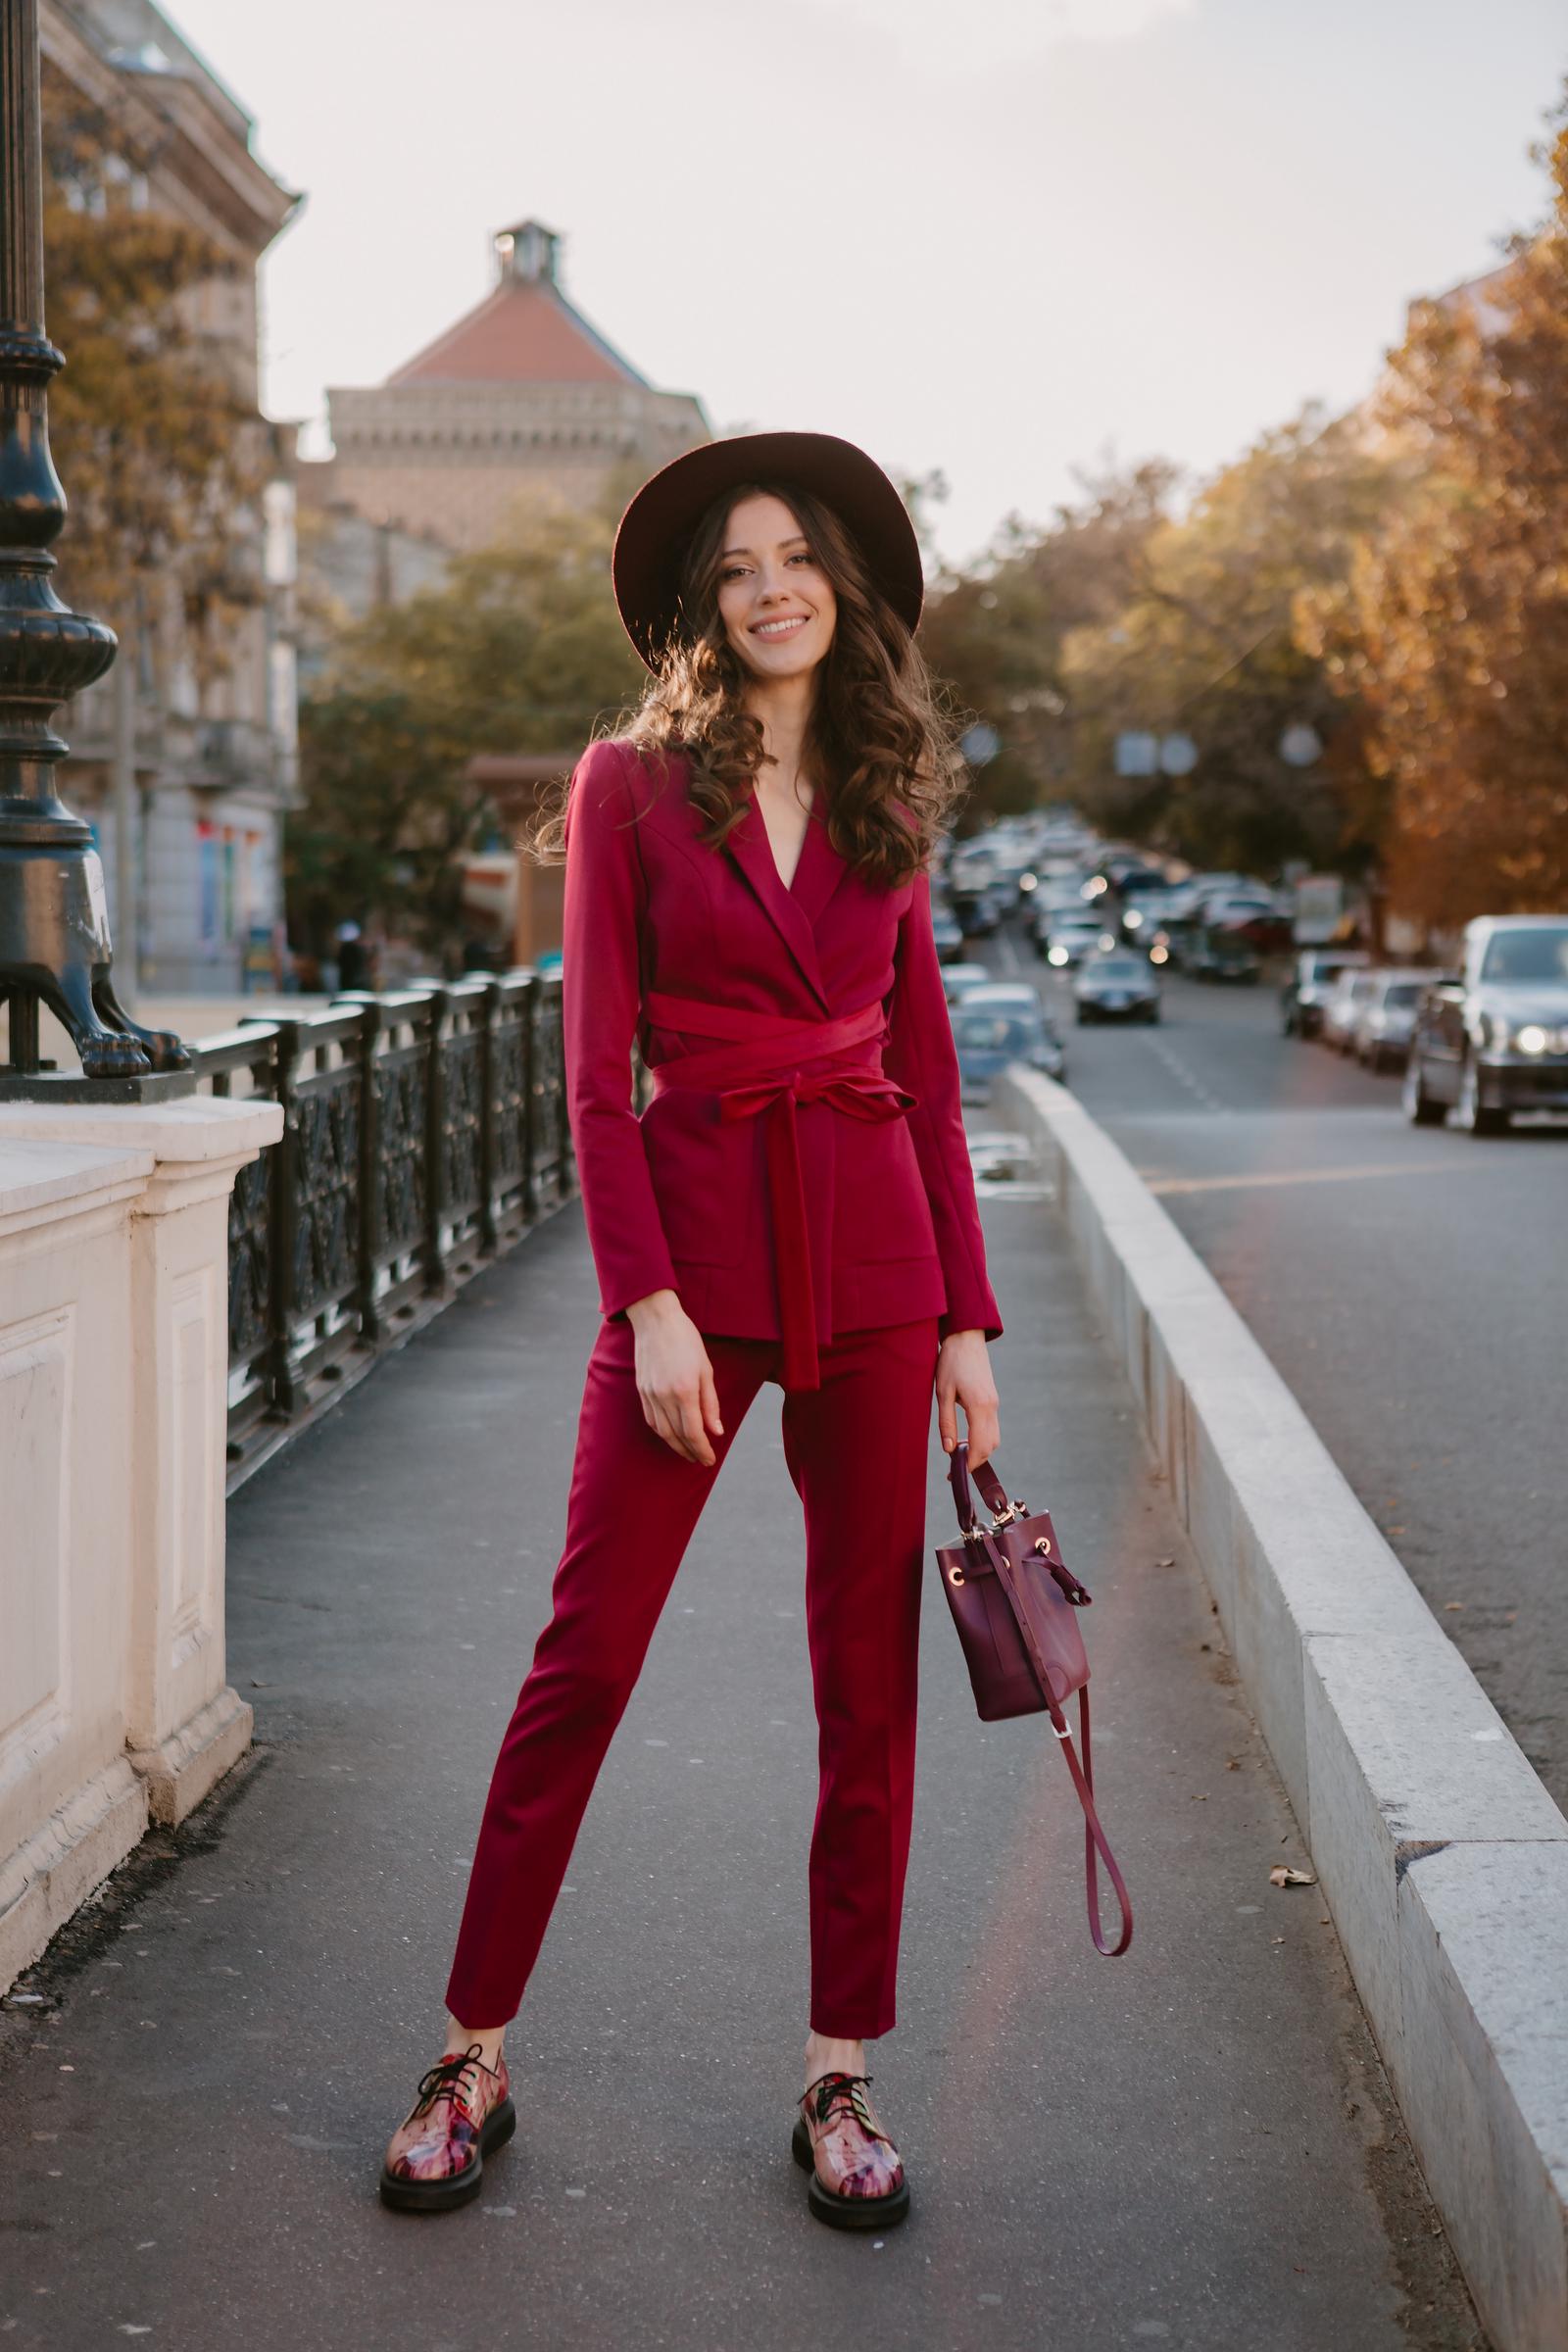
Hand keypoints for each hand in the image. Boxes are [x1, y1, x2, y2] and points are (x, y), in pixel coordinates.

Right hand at [626, 1290, 724, 1464]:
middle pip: (677, 1436)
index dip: (702, 1449)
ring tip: (688, 1452)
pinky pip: (651, 1419)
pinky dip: (661, 1432)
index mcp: (685, 1391)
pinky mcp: (641, 1389)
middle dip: (690, 1452)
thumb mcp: (706, 1370)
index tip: (710, 1460)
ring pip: (662, 1431)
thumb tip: (716, 1431)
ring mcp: (650, 1394)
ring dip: (675, 1446)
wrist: (656, 1320)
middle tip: (702, 1460)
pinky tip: (670, 1435)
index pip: (694, 1432)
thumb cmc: (686, 1340)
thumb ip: (710, 1403)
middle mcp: (665, 1396)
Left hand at [935, 1330, 998, 1468]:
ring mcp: (994, 1403)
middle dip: (975, 1461)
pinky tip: (966, 1438)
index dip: (969, 1464)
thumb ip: (946, 1423)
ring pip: (994, 1438)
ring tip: (958, 1453)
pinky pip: (992, 1427)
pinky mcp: (992, 1399)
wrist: (966, 1338)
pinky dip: (982, 1438)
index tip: (955, 1473)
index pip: (979, 1446)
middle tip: (954, 1467)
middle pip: (990, 1446)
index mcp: (980, 1406)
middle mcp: (992, 1407)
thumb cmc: (951, 1362)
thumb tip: (949, 1449)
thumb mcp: (942, 1393)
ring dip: (980, 1450)